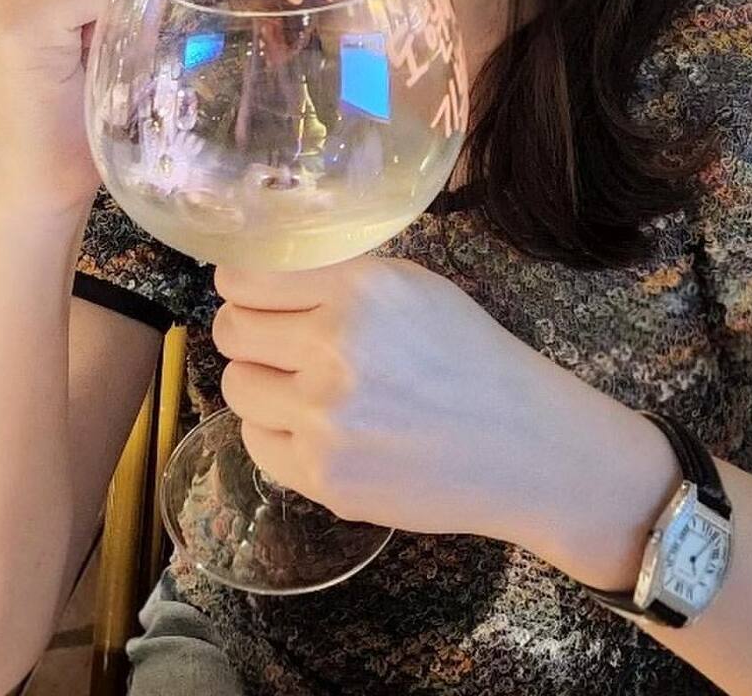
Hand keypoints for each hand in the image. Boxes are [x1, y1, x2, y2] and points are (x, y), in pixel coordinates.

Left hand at [211, 255, 574, 542]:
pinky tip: (319, 428)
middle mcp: (332, 347)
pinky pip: (257, 443)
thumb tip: (263, 277)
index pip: (245, 277)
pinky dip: (278, 434)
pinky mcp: (322, 475)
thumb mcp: (410, 286)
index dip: (241, 285)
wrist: (521, 444)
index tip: (251, 295)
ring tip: (305, 389)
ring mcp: (323, 417)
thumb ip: (338, 278)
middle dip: (247, 334)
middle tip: (276, 344)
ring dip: (262, 385)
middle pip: (231, 331)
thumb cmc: (467, 356)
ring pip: (237, 387)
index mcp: (357, 288)